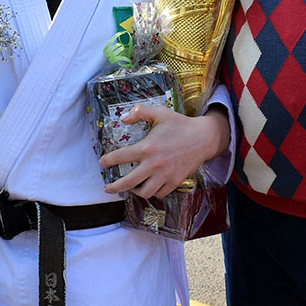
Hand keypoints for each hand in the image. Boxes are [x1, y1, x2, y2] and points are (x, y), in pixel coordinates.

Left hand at [100, 105, 228, 198]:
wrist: (204, 137)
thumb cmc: (180, 124)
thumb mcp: (160, 112)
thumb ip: (140, 112)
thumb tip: (123, 118)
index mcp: (147, 147)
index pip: (121, 157)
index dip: (108, 161)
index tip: (102, 163)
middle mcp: (154, 164)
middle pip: (128, 182)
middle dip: (114, 187)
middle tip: (107, 188)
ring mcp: (165, 175)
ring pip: (144, 193)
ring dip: (134, 192)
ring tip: (129, 189)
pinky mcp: (175, 181)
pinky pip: (159, 193)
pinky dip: (152, 192)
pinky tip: (147, 187)